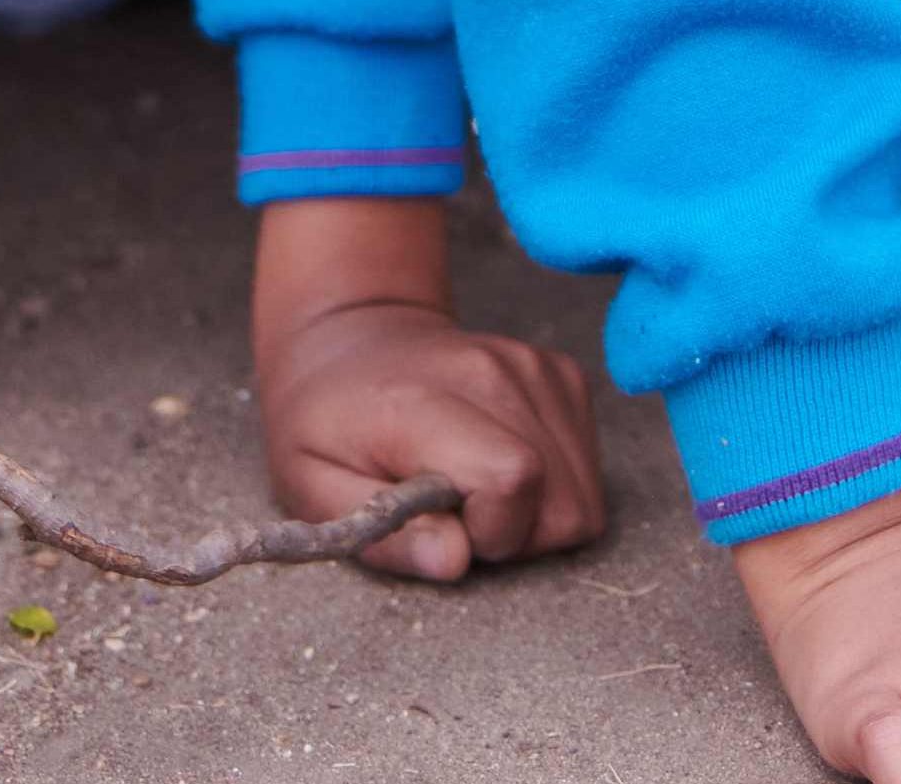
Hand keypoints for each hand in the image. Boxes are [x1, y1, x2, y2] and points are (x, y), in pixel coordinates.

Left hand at [251, 194, 607, 580]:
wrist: (353, 338)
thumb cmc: (326, 423)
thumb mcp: (313, 488)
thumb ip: (384, 534)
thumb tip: (455, 562)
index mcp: (424, 401)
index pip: (513, 477)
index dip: (492, 532)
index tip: (449, 528)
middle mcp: (494, 373)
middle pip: (564, 502)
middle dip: (517, 536)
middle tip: (458, 516)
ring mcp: (534, 367)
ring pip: (585, 493)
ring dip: (536, 516)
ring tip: (475, 493)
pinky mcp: (560, 373)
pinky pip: (587, 466)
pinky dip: (552, 485)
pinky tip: (497, 467)